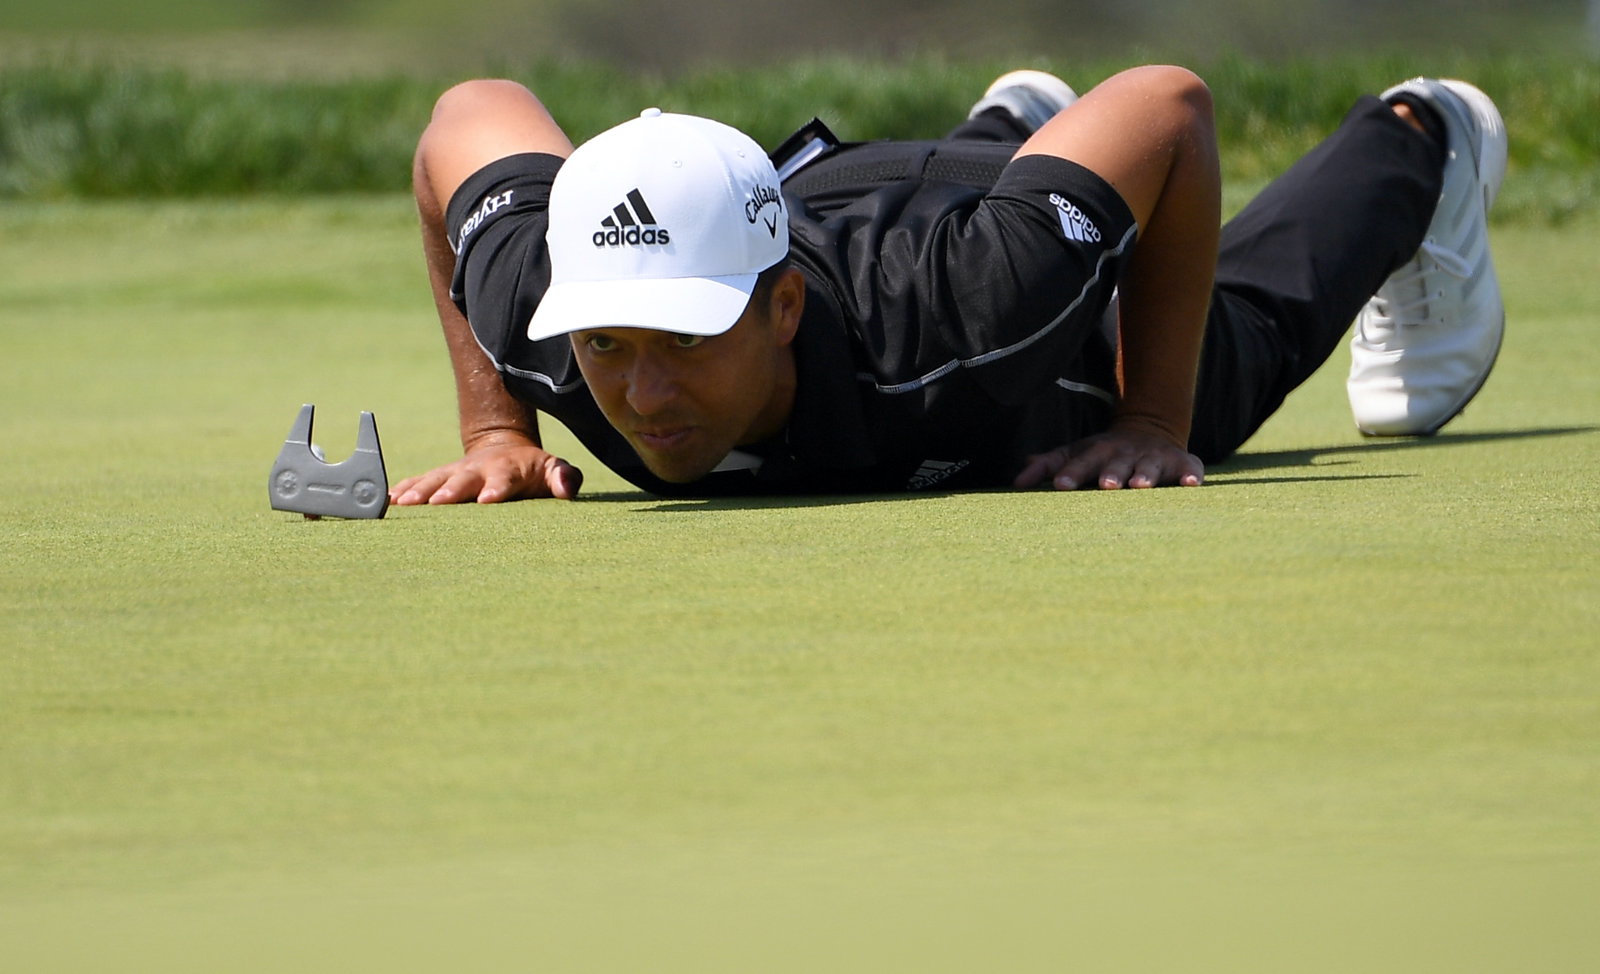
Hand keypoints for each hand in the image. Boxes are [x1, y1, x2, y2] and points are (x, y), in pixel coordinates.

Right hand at [389, 441, 583, 504]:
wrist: (503, 448)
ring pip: (435, 479)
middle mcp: (479, 469)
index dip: (497, 488)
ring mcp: (456, 471)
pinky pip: (418, 482)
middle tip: (437, 504)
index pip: (505, 478)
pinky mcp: (439, 476)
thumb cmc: (532, 470)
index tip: (488, 500)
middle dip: (451, 491)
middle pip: (464, 479)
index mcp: (510, 469)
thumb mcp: (555, 469)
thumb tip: (567, 487)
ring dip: (419, 492)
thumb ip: (564, 478)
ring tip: (402, 505)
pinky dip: (402, 490)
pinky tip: (387, 501)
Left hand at [1014, 428, 1203, 490]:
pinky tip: (1191, 485)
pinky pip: (1188, 470)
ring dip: (1145, 476)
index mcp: (1098, 453)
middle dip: (1110, 475)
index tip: (1059, 486)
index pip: (1081, 463)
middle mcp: (1125, 455)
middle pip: (1116, 465)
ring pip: (1149, 468)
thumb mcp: (1075, 454)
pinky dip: (1190, 476)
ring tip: (1140, 487)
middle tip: (1105, 486)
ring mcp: (1153, 459)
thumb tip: (1017, 481)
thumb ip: (1048, 466)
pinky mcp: (1182, 464)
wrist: (1149, 430)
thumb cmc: (1103, 453)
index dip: (1071, 473)